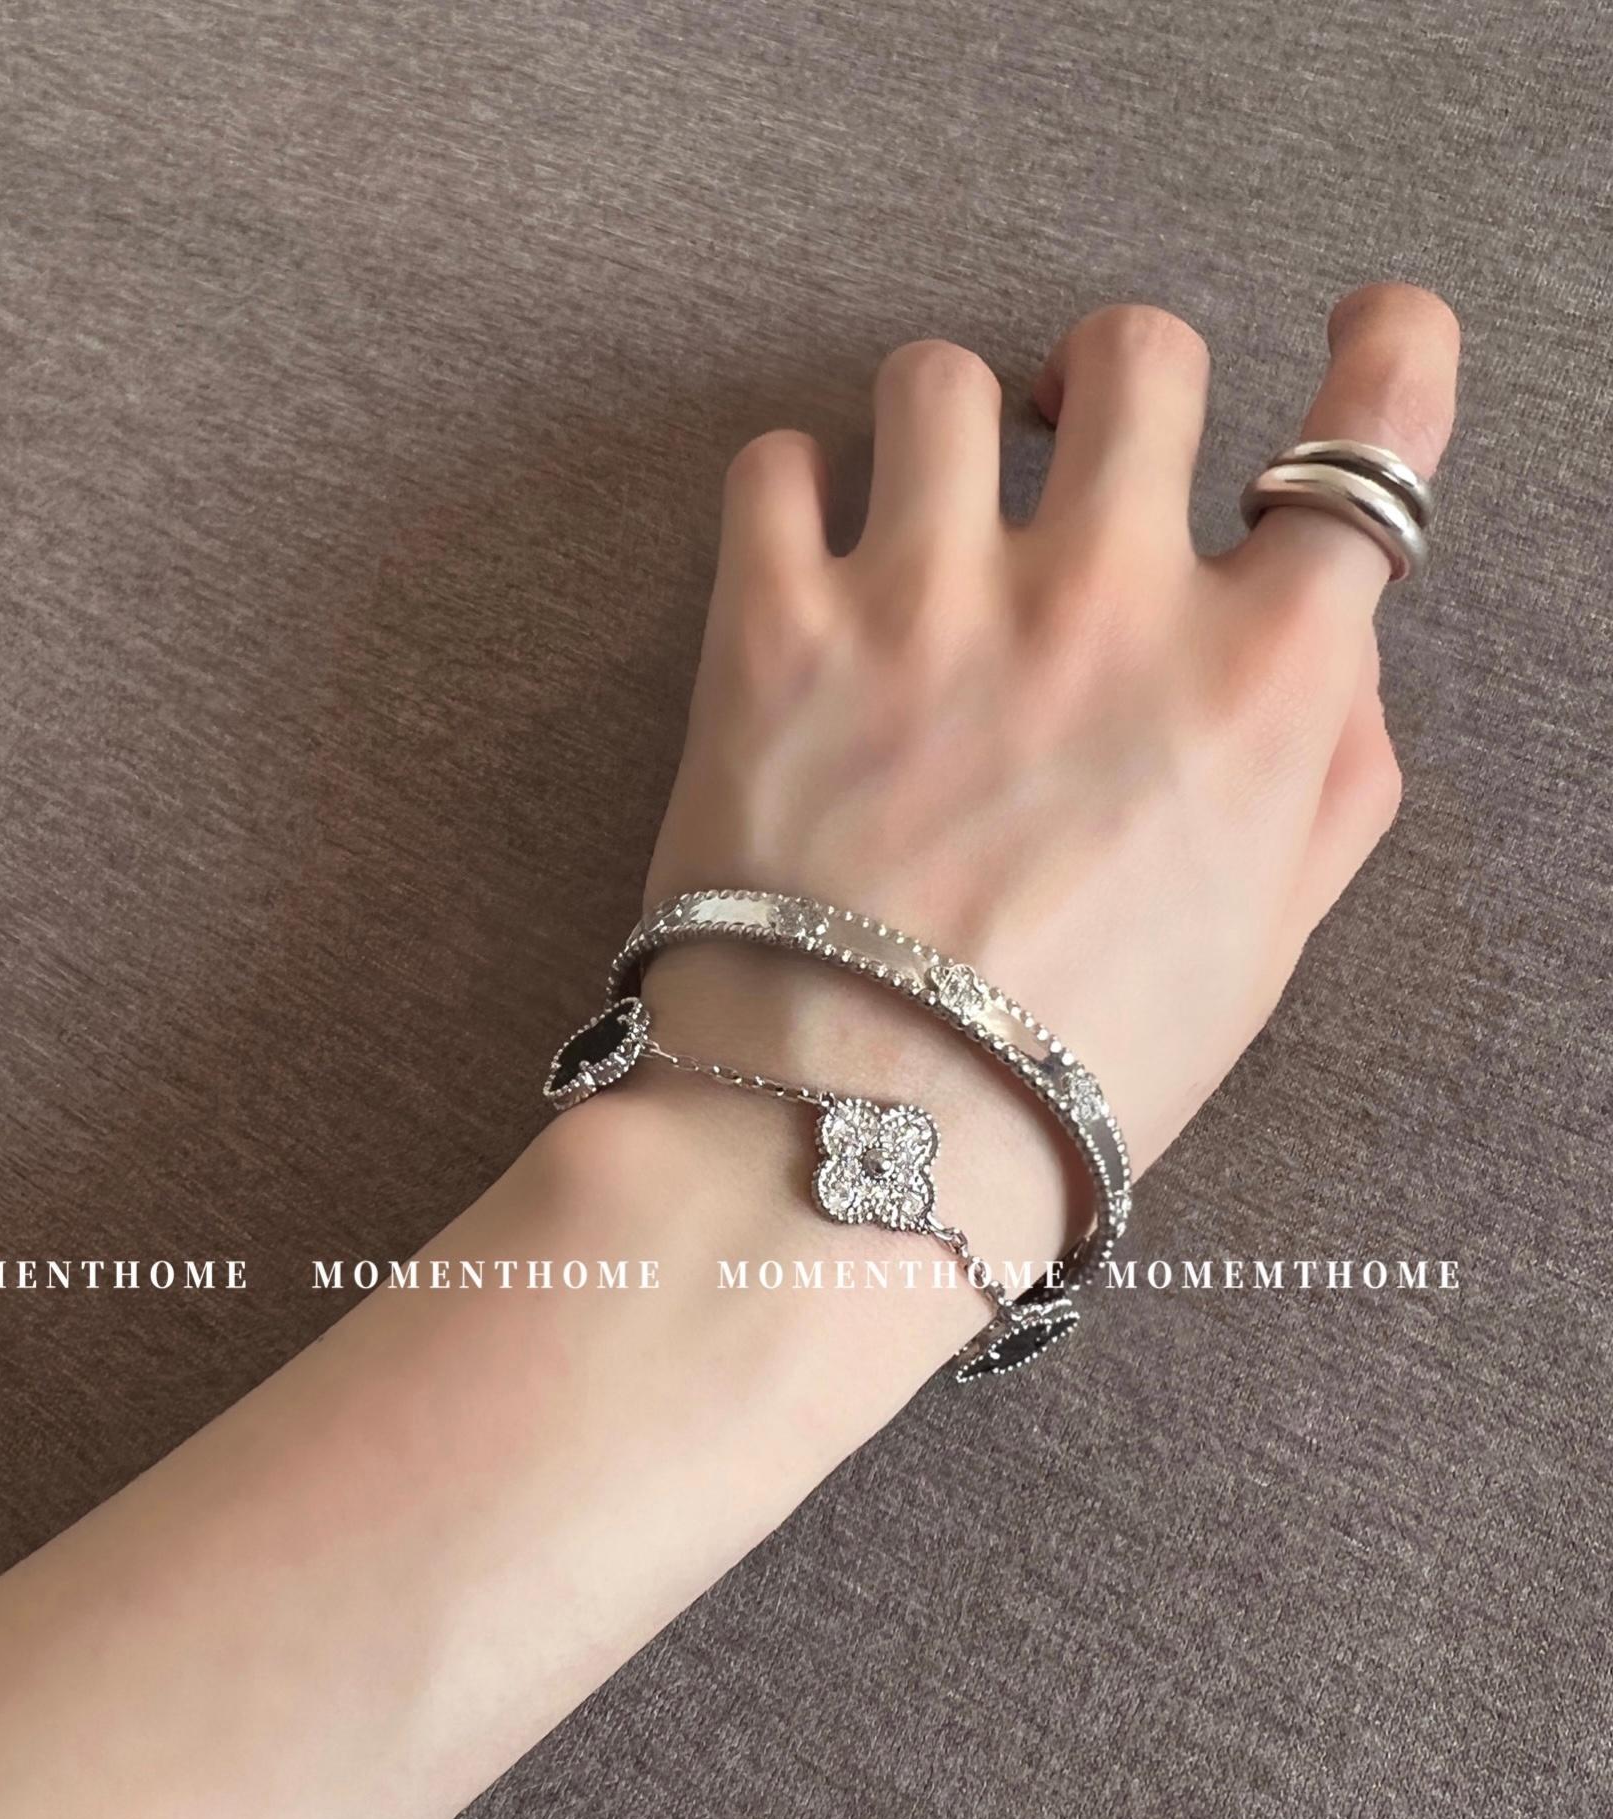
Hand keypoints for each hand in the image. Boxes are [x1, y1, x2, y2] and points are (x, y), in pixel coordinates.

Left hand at [637, 286, 1459, 1263]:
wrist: (859, 1145)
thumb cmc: (1071, 1071)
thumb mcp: (1264, 946)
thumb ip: (1328, 778)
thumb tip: (1329, 649)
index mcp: (1255, 683)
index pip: (1368, 447)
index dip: (1389, 356)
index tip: (1372, 327)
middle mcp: (1105, 606)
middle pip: (1140, 352)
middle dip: (1117, 383)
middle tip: (1077, 448)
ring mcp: (931, 605)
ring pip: (941, 376)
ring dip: (942, 429)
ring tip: (920, 514)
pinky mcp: (774, 630)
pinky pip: (775, 463)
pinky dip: (789, 490)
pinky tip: (801, 561)